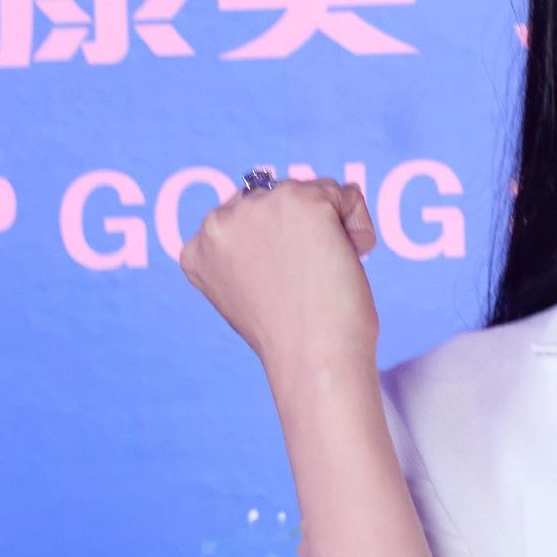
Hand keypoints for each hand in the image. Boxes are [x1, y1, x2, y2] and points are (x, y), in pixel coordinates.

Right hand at [179, 175, 378, 380]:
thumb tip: (286, 227)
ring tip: (322, 278)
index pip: (247, 222)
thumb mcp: (251, 294)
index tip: (282, 292)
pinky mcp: (300, 200)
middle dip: (302, 236)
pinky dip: (359, 229)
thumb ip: (250, 256)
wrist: (313, 362)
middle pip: (279, 201)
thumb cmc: (293, 342)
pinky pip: (348, 197)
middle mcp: (218, 221)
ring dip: (330, 232)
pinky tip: (348, 263)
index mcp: (198, 250)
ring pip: (313, 194)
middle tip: (304, 287)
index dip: (278, 254)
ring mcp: (257, 206)